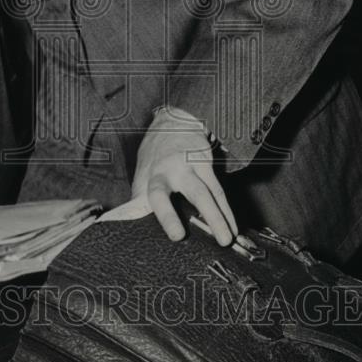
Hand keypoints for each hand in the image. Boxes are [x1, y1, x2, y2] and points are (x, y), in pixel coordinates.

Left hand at [133, 113, 236, 245]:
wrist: (173, 122)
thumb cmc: (156, 155)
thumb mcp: (142, 174)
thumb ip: (139, 199)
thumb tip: (128, 222)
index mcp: (153, 176)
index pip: (155, 196)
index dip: (163, 215)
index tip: (174, 234)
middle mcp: (172, 170)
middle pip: (188, 192)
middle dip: (199, 212)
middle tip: (193, 237)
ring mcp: (191, 166)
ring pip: (208, 194)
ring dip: (219, 218)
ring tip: (227, 240)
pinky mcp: (205, 163)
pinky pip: (218, 190)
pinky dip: (226, 211)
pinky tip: (232, 226)